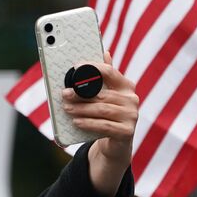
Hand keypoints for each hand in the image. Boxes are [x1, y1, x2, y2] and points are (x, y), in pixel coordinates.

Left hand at [66, 53, 138, 196]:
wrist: (117, 144)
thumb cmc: (108, 115)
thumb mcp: (107, 95)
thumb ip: (106, 77)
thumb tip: (105, 53)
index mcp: (126, 87)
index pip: (110, 72)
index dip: (93, 68)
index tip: (75, 67)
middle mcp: (132, 100)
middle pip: (102, 94)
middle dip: (80, 94)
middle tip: (64, 94)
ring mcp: (131, 116)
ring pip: (102, 110)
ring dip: (81, 109)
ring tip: (67, 108)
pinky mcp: (127, 132)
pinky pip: (104, 126)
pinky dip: (88, 123)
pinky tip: (76, 121)